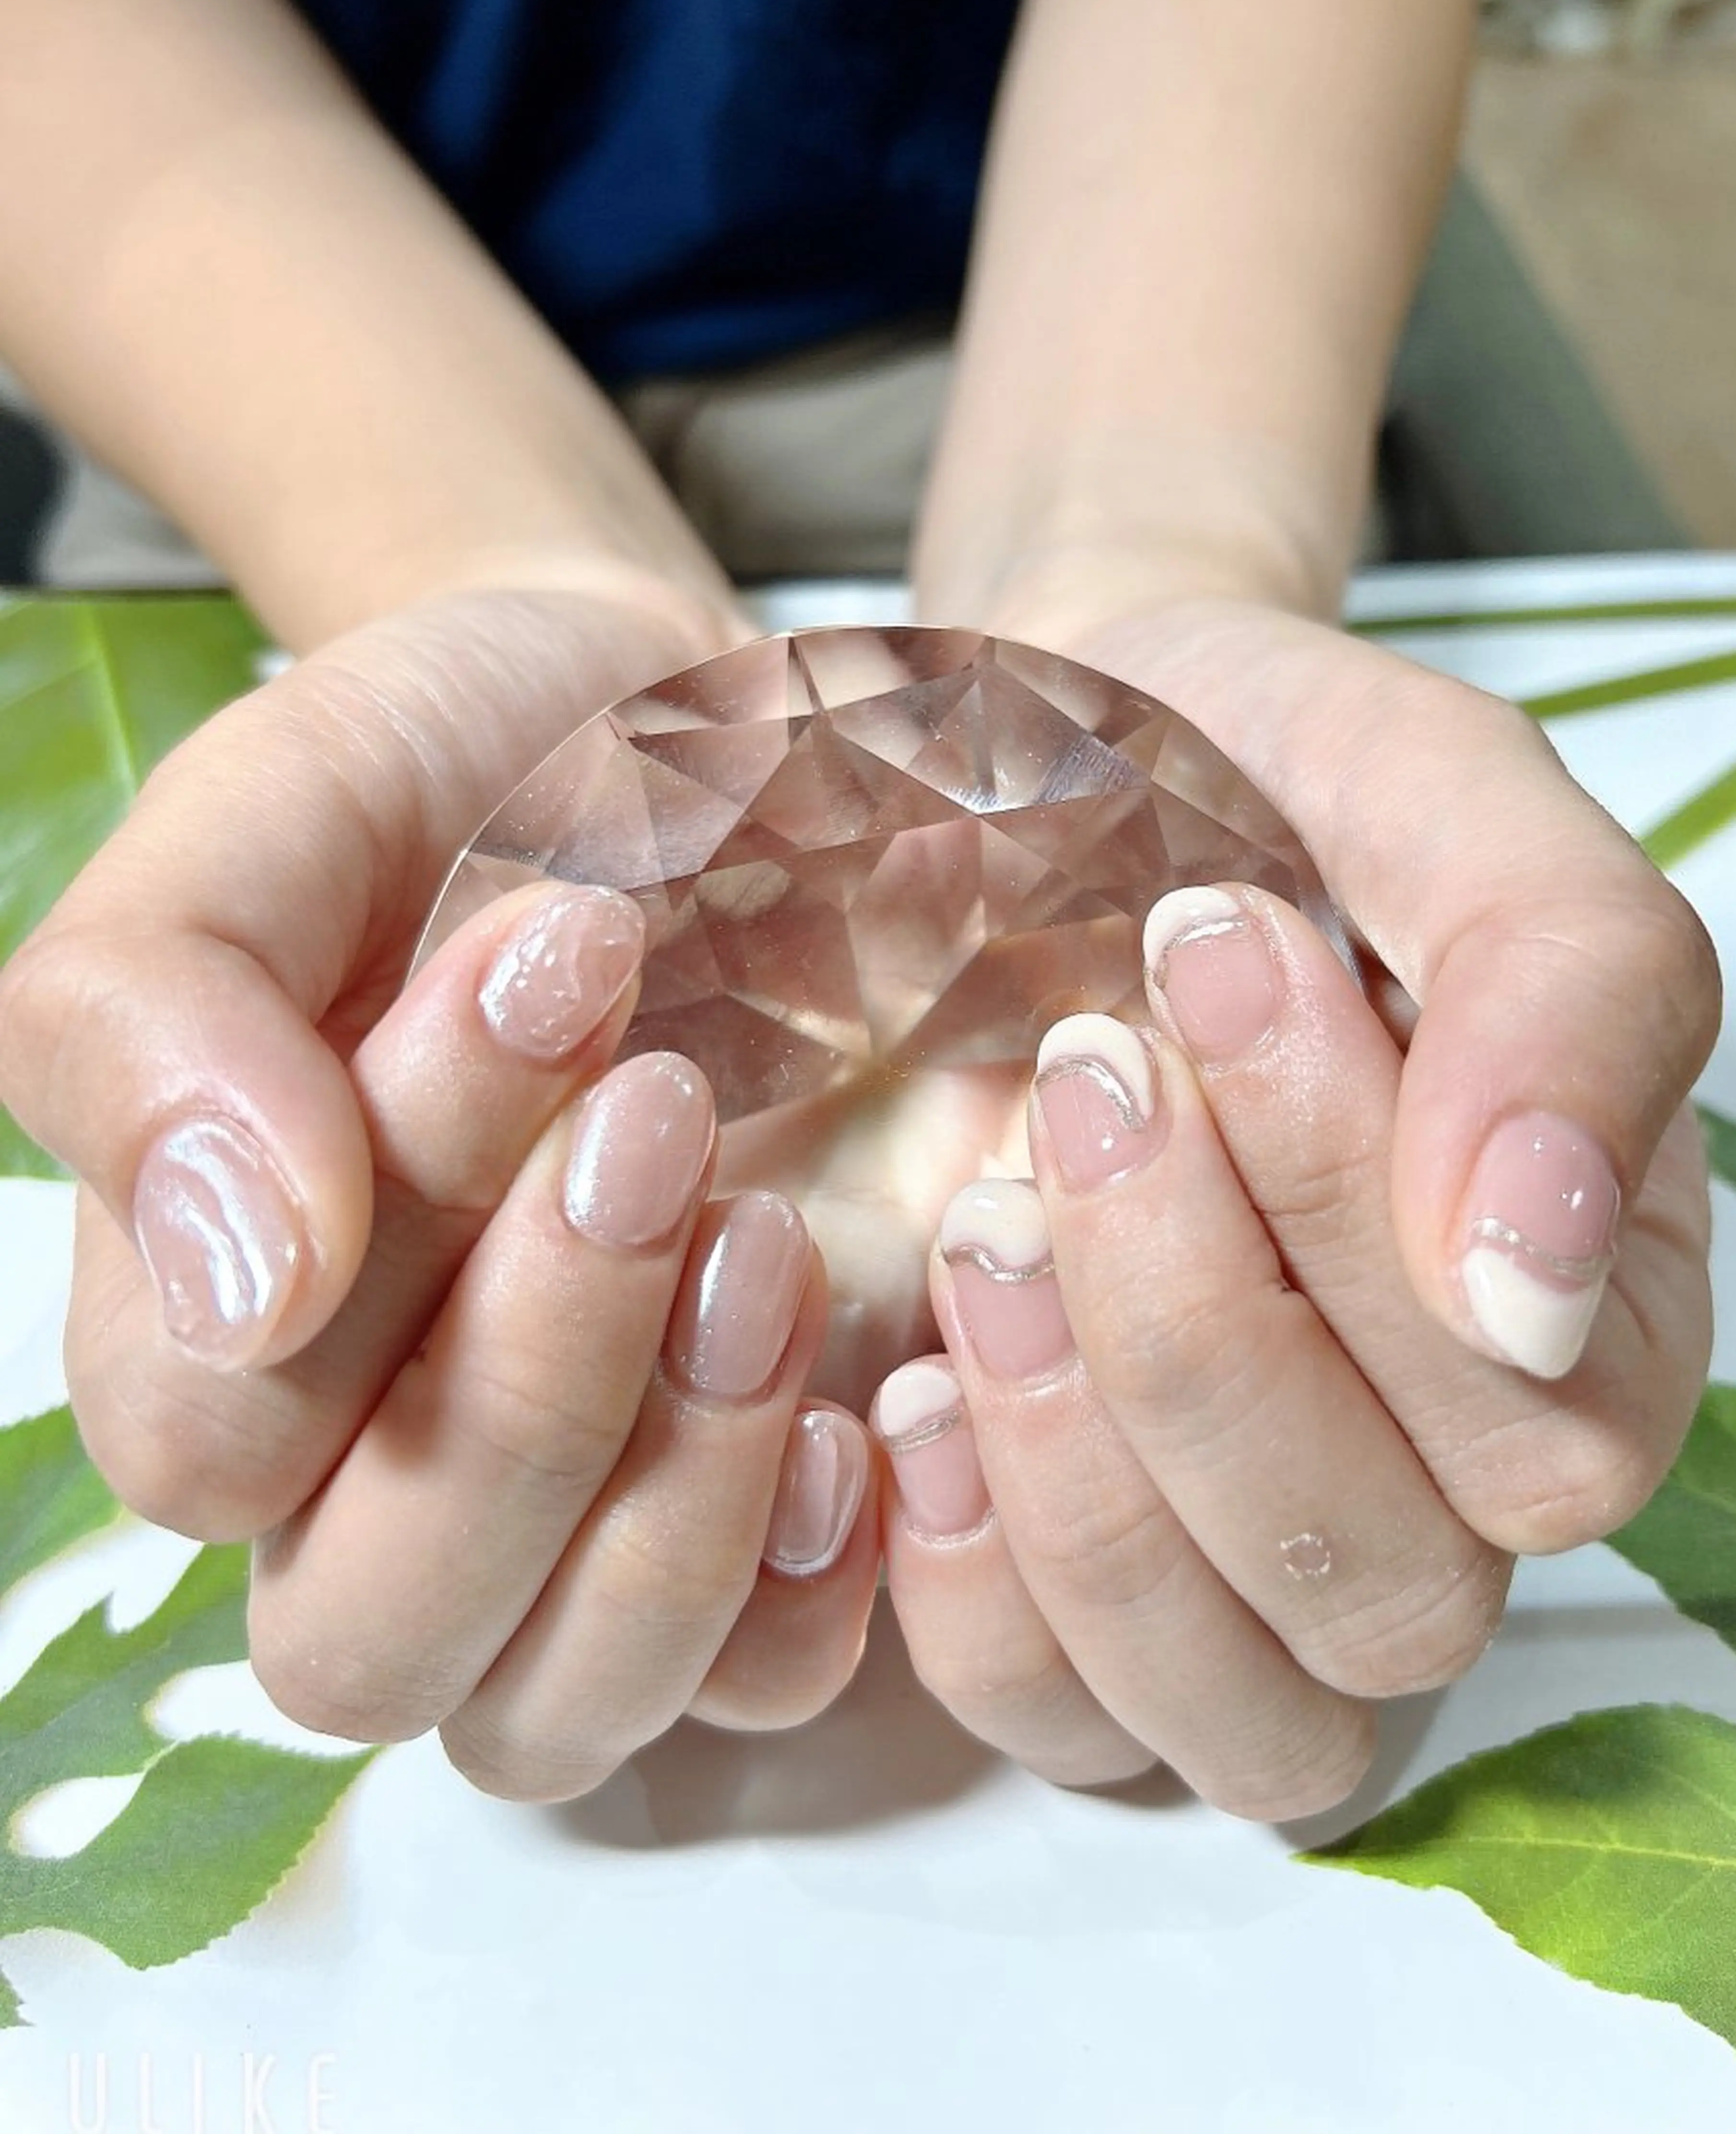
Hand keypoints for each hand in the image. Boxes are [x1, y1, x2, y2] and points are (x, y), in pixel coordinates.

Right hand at [0, 588, 878, 1793]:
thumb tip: (240, 1282)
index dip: (384, 1237)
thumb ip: (166, 1024)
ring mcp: (568, 1508)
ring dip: (666, 1506)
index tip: (554, 960)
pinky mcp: (753, 1503)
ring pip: (550, 1711)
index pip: (226, 1428)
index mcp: (213, 1312)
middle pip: (368, 1633)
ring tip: (769, 1238)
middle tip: (665, 1114)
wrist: (695, 737)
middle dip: (528, 1388)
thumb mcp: (278, 814)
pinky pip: (751, 1688)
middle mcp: (366, 1457)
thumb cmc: (465, 770)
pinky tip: (856, 1415)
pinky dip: (798, 1590)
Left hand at [873, 588, 1716, 1808]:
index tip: (1207, 952)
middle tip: (1079, 1073)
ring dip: (1087, 1484)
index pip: (1540, 1429)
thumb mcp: (1437, 793)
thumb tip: (1530, 1281)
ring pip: (1235, 1715)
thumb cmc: (1246, 777)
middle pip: (1388, 1596)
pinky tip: (900, 1389)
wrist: (1017, 770)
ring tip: (982, 1227)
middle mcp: (1430, 1468)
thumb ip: (1567, 991)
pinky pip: (1054, 1722)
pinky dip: (968, 1585)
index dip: (1358, 1224)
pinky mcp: (1053, 1568)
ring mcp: (1239, 1545)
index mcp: (1570, 1303)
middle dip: (1205, 1336)